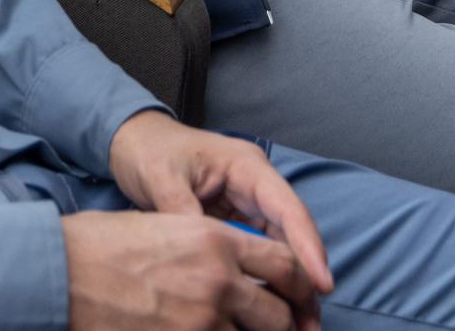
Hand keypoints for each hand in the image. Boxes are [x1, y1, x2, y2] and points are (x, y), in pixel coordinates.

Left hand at [69, 110, 329, 329]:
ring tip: (297, 322)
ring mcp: (247, 205)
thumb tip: (203, 255)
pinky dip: (265, 279)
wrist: (133, 142)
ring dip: (289, 283)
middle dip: (304, 275)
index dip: (308, 247)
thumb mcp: (163, 177)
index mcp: (246, 167)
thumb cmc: (150, 151)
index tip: (322, 285)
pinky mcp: (235, 222)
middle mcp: (256, 186)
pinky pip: (258, 253)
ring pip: (279, 247)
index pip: (288, 209)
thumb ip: (184, 213)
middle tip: (310, 321)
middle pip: (292, 233)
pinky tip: (267, 306)